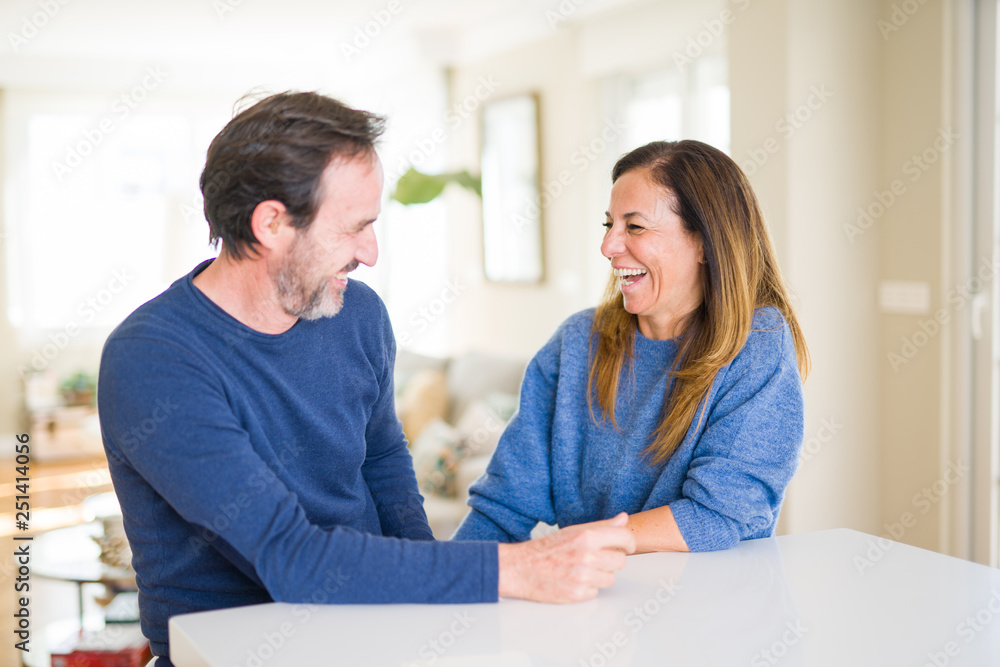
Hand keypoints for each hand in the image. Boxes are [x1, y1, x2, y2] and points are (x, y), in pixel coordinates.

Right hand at [497, 513, 635, 602]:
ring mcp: (583, 577)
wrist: (520, 568)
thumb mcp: (573, 531)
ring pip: (611, 578)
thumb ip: (601, 526)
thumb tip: (623, 518)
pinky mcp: (578, 595)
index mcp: (587, 537)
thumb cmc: (546, 549)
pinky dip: (588, 588)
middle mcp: (587, 556)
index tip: (625, 545)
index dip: (628, 543)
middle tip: (596, 558)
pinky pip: (597, 592)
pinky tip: (574, 580)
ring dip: (600, 575)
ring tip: (582, 569)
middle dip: (611, 560)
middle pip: (621, 561)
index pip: (625, 538)